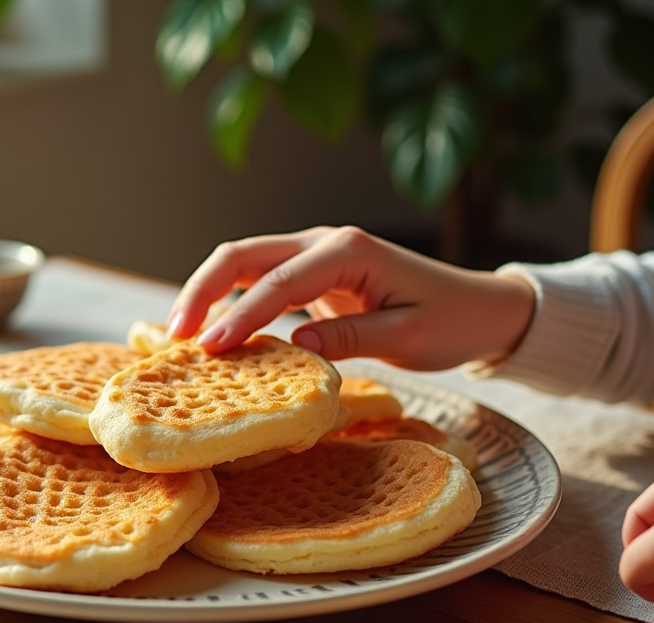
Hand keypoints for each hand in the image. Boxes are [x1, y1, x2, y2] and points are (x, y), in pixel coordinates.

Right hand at [167, 226, 535, 370]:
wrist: (480, 308)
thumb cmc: (451, 322)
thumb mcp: (408, 337)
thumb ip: (351, 338)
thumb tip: (294, 342)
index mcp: (348, 251)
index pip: (279, 284)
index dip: (240, 317)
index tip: (210, 350)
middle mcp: (324, 242)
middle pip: (242, 256)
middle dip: (202, 291)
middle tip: (173, 336)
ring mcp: (314, 253)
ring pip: (242, 262)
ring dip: (207, 292)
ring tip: (177, 334)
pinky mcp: (312, 273)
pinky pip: (257, 279)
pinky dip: (228, 298)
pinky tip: (209, 328)